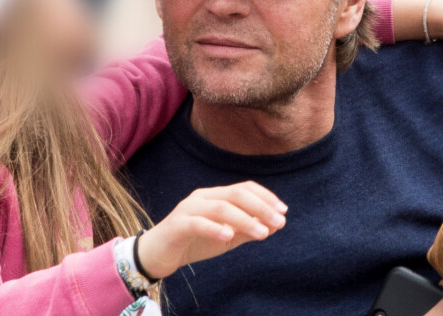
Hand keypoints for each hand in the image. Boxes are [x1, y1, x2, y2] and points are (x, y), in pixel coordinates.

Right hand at [136, 181, 286, 278]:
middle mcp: (204, 196)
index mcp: (216, 195)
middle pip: (236, 194)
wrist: (158, 254)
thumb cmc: (195, 241)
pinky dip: (215, 228)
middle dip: (261, 207)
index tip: (284, 211)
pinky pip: (198, 222)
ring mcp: (189, 208)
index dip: (265, 197)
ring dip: (245, 219)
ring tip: (263, 233)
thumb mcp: (226, 236)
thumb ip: (247, 229)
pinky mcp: (177, 224)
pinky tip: (229, 236)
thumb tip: (275, 225)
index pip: (244, 188)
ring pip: (221, 207)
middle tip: (279, 222)